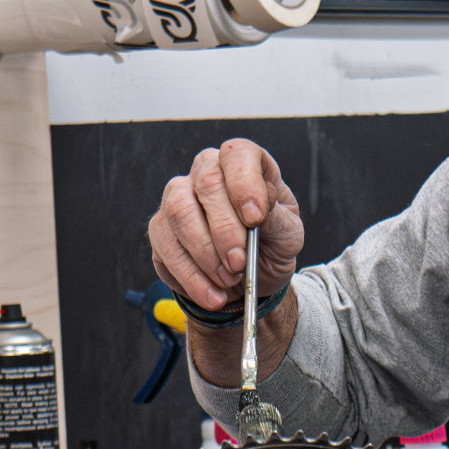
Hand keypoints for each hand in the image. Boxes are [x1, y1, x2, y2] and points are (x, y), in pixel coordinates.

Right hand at [149, 140, 303, 311]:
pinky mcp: (161, 229)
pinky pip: (167, 248)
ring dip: (206, 255)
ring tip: (229, 281)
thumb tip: (257, 211)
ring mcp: (178, 197)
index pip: (237, 154)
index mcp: (244, 164)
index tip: (255, 217)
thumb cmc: (272, 243)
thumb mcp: (288, 233)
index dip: (244, 182)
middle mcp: (207, 172)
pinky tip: (212, 293)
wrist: (252, 276)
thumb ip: (275, 219)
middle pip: (207, 183)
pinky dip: (191, 278)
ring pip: (179, 213)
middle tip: (240, 263)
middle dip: (225, 229)